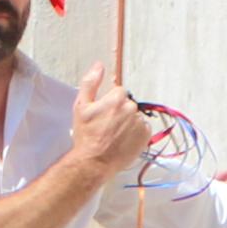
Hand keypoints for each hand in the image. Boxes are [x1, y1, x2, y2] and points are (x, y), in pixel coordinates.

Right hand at [67, 66, 146, 183]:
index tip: (102, 113)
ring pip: (135, 116)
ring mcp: (140, 123)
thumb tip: (98, 66)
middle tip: (106, 125)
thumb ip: (90, 83)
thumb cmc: (86, 135)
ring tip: (113, 134)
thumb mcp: (81, 106)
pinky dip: (134, 133)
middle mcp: (132, 109)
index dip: (109, 102)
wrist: (94, 161)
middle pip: (128, 104)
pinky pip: (142, 128)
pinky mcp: (145, 136)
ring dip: (127, 122)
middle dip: (119, 112)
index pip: (118, 92)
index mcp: (117, 98)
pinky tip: (122, 140)